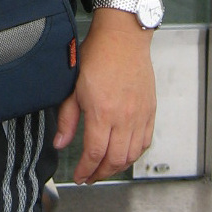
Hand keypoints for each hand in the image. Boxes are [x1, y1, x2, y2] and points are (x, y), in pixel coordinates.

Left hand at [52, 9, 156, 183]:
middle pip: (114, 160)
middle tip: (90, 176)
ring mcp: (140, 115)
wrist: (123, 36)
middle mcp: (124, 117)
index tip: (79, 175)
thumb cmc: (98, 54)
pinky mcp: (150, 111)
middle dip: (100, 173)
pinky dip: (135, 154)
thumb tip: (60, 142)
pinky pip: (145, 142)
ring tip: (105, 168)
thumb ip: (67, 118)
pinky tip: (124, 154)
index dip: (85, 170)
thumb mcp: (74, 85)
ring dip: (117, 167)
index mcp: (102, 112)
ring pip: (132, 155)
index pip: (95, 154)